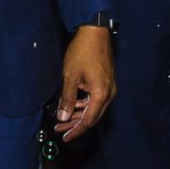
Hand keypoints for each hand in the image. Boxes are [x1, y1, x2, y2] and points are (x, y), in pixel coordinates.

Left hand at [55, 25, 115, 142]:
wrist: (95, 31)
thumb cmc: (83, 51)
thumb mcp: (71, 76)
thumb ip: (68, 98)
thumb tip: (63, 118)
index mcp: (101, 94)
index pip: (88, 120)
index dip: (76, 130)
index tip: (65, 137)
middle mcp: (108, 94)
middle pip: (92, 117)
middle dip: (76, 124)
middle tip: (60, 129)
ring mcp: (109, 88)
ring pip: (94, 108)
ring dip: (79, 114)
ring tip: (63, 118)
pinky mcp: (106, 82)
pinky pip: (95, 99)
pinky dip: (84, 104)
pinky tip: (73, 105)